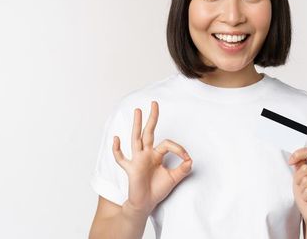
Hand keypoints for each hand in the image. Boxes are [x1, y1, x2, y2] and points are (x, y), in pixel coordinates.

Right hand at [112, 101, 192, 215]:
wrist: (146, 204)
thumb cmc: (157, 190)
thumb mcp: (174, 178)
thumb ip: (183, 169)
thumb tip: (190, 160)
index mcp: (156, 155)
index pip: (167, 144)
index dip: (179, 148)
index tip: (187, 158)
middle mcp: (146, 154)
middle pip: (148, 132)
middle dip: (152, 118)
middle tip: (154, 103)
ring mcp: (137, 160)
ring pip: (136, 139)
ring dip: (137, 125)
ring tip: (138, 111)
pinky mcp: (131, 169)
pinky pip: (121, 158)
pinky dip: (117, 150)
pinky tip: (116, 139)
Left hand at [288, 147, 306, 225]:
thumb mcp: (300, 177)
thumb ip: (300, 165)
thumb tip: (296, 158)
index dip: (298, 154)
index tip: (290, 162)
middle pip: (305, 168)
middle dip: (297, 179)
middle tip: (302, 188)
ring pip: (305, 180)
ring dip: (301, 189)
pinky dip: (304, 197)